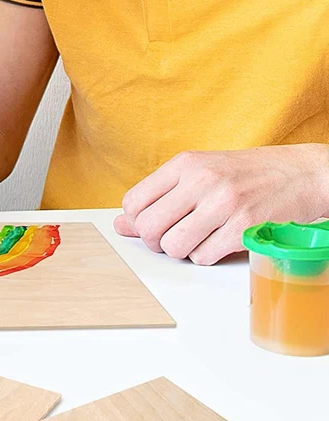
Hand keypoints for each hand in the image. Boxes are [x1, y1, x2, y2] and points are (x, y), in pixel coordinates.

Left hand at [113, 145, 328, 264]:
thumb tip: (120, 224)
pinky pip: (203, 257)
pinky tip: (216, 241)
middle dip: (155, 241)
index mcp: (185, 164)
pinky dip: (204, 256)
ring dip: (180, 251)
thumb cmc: (244, 174)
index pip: (133, 202)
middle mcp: (202, 181)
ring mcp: (224, 204)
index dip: (136, 220)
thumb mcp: (198, 173)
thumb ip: (158, 197)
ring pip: (174, 246)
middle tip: (170, 237)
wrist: (300, 173)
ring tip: (195, 239)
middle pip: (149, 227)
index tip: (151, 222)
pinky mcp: (245, 228)